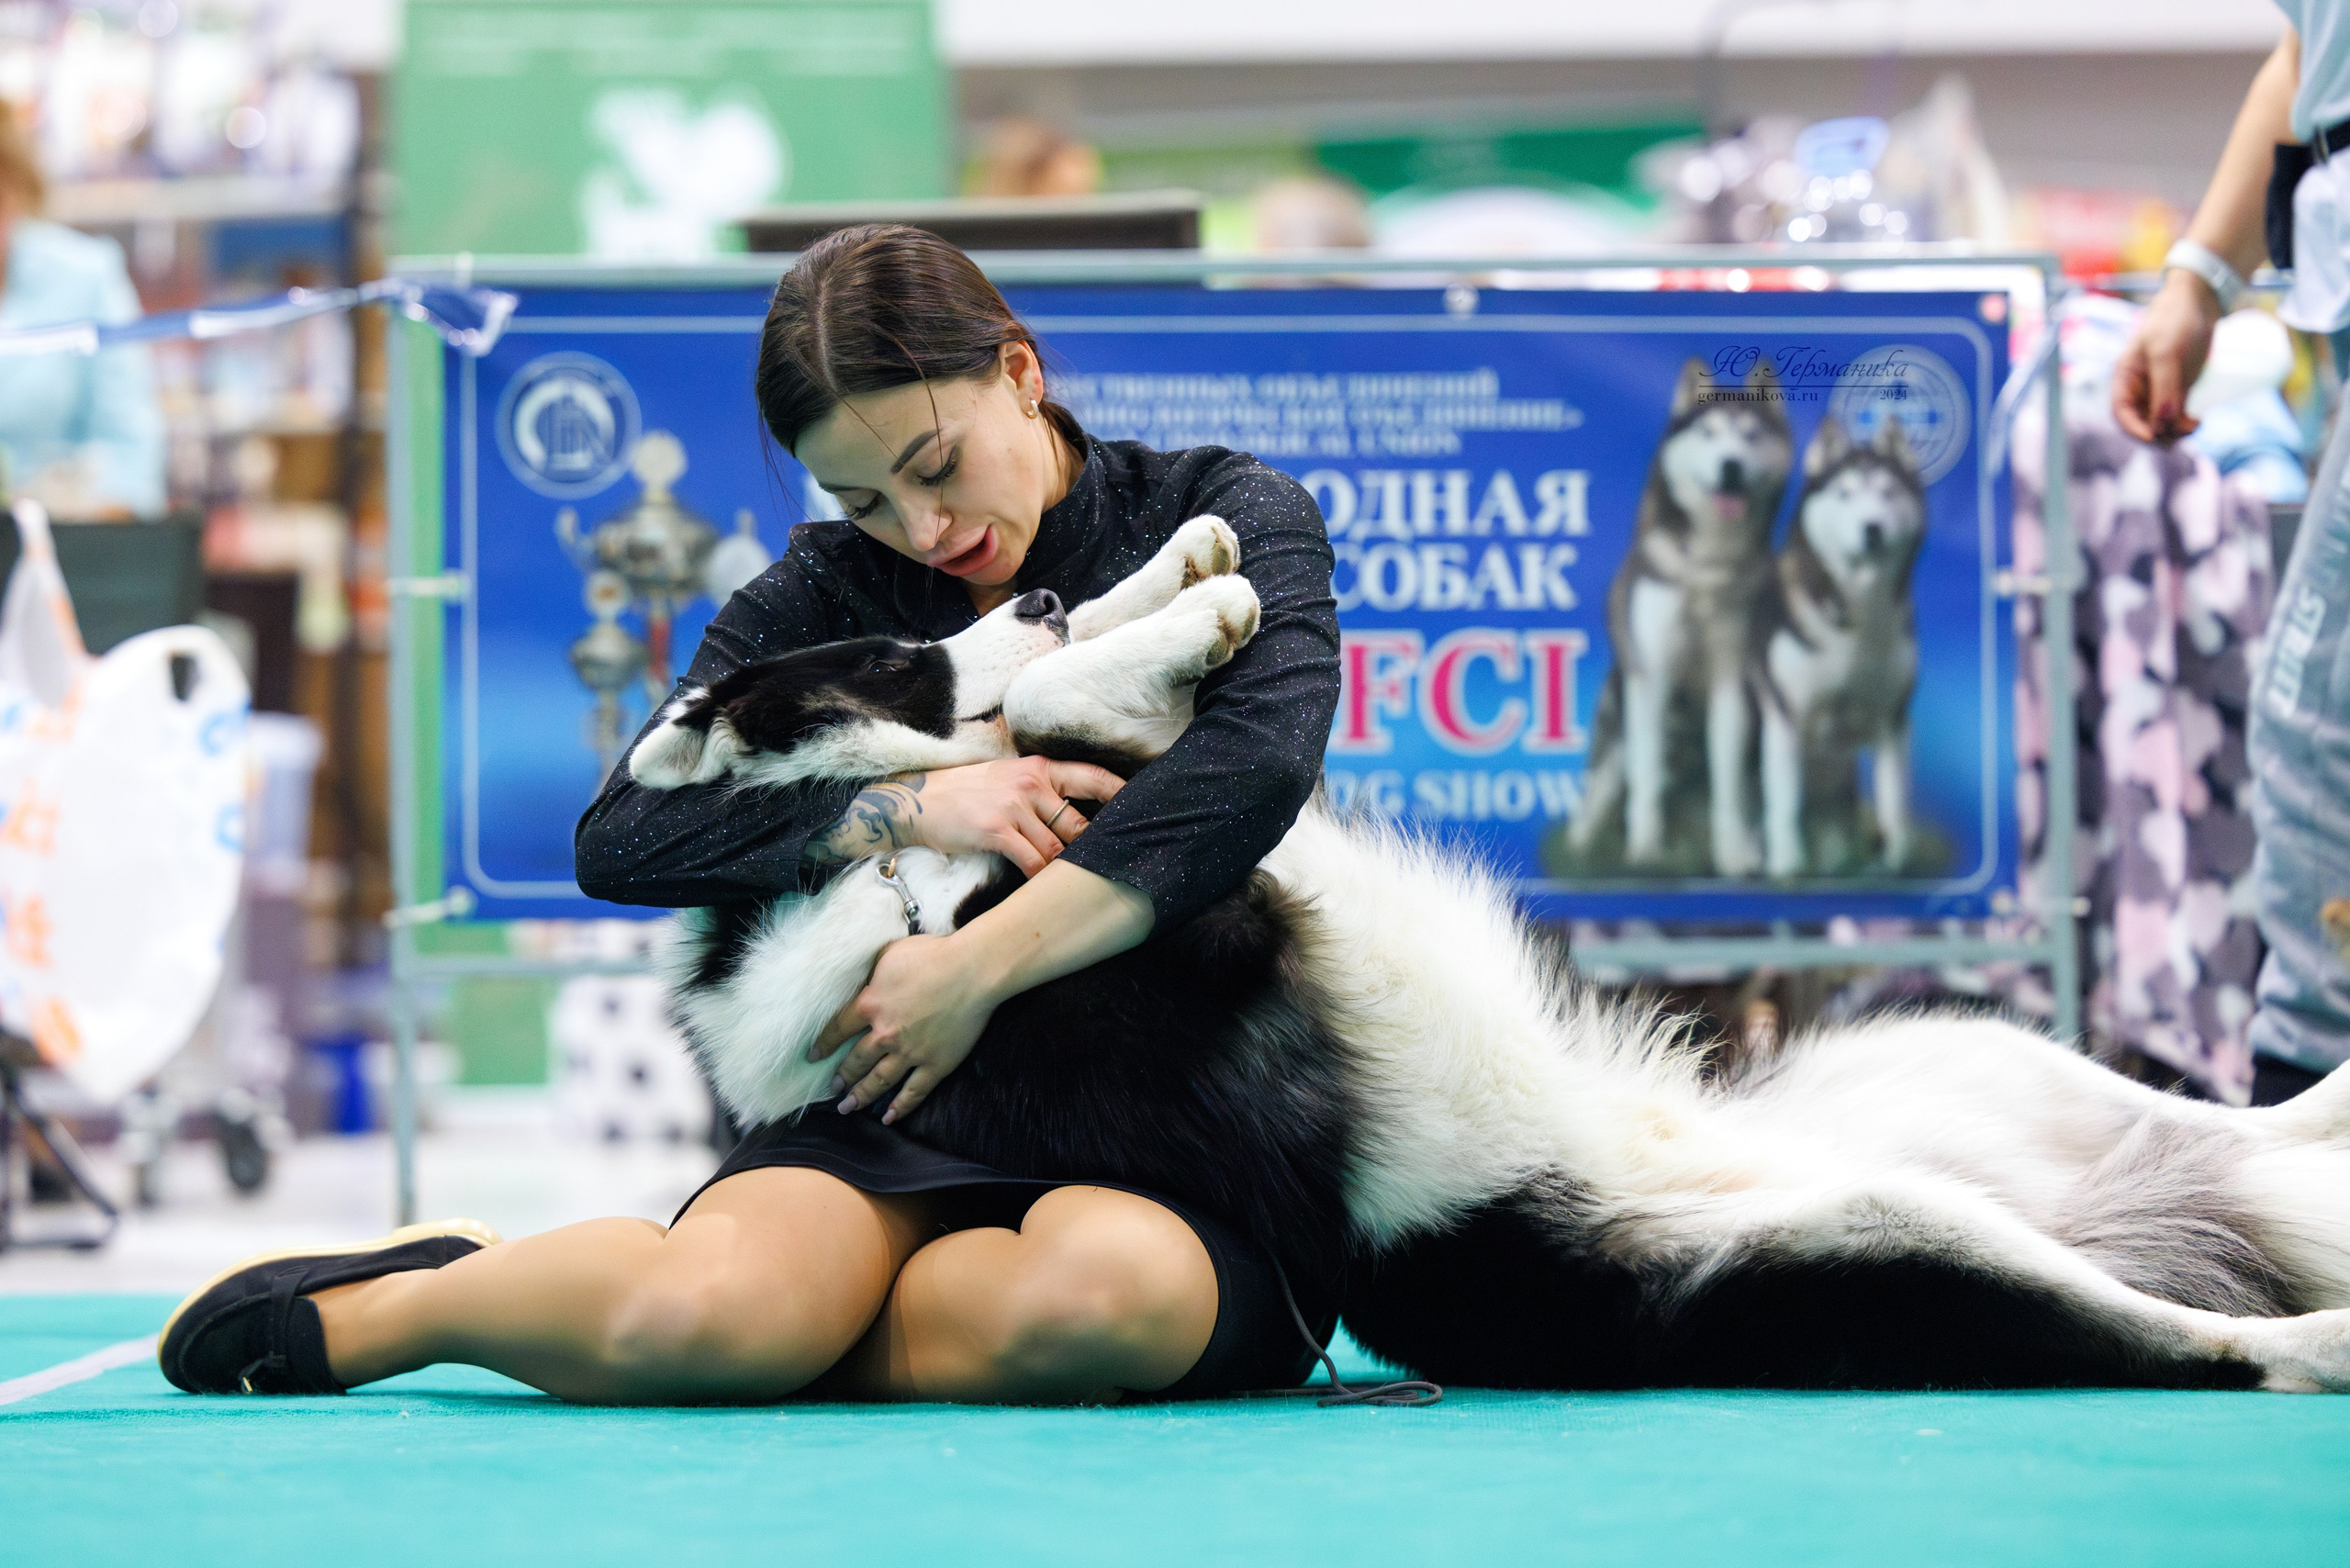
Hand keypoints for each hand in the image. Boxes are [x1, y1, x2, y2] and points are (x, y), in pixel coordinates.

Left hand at [810, 932, 1002, 1122]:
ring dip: (861, 1096)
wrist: (973, 970)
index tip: (813, 1056)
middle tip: (832, 1088)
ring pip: (879, 1080)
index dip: (823, 1045)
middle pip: (856, 1060)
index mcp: (870, 1005)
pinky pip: (915, 1091)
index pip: (837, 1030)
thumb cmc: (933, 955)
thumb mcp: (890, 954)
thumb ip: (871, 972)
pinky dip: (901, 1107)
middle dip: (841, 1076)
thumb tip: (861, 979)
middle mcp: (885, 1034)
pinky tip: (889, 1117)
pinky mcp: (936, 1064)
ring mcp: (911, 1053)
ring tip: (848, 1107)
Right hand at [896, 755, 1125, 876]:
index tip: (1145, 810)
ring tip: (1078, 887)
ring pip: (1059, 846)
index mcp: (1038, 767)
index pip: (1093, 776)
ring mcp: (1013, 805)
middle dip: (1093, 848)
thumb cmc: (964, 793)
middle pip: (1080, 821)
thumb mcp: (1005, 777)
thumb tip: (1073, 815)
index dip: (1122, 793)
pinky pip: (1033, 860)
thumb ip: (1039, 790)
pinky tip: (1044, 889)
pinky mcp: (996, 829)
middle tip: (1109, 867)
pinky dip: (1042, 878)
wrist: (915, 801)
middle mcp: (1030, 783)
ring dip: (1067, 869)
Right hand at [2113, 272, 2222, 444]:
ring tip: (2194, 425)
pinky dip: (2186, 424)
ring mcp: (2158, 392)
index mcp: (2125, 379)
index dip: (2134, 429)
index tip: (2154, 437)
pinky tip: (2198, 421)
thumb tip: (2163, 424)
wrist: (2198, 304)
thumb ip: (2164, 389)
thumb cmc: (2173, 322)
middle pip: (2141, 423)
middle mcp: (2138, 390)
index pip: (2122, 413)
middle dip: (2159, 433)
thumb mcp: (2166, 353)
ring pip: (2161, 424)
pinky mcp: (2178, 391)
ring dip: (2175, 431)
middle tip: (2181, 433)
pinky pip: (2177, 416)